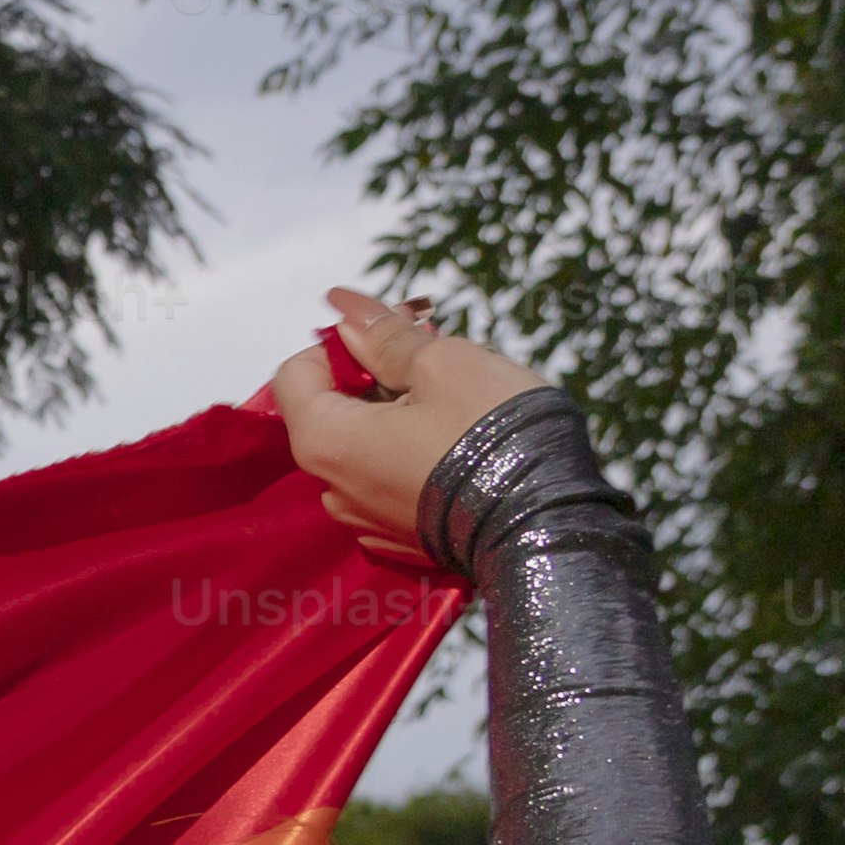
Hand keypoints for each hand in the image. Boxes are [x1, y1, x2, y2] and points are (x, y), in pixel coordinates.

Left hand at [264, 286, 542, 550]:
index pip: (295, 373)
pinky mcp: (400, 538)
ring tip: (454, 404)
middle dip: (374, 376)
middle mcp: (332, 488)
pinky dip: (411, 456)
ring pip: (364, 447)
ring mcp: (365, 520)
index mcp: (324, 441)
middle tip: (434, 359)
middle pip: (331, 411)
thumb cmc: (493, 434)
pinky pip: (389, 482)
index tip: (393, 336)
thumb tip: (343, 306)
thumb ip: (384, 336)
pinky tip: (456, 447)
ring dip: (396, 416)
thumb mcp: (441, 363)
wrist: (549, 522)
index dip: (340, 345)